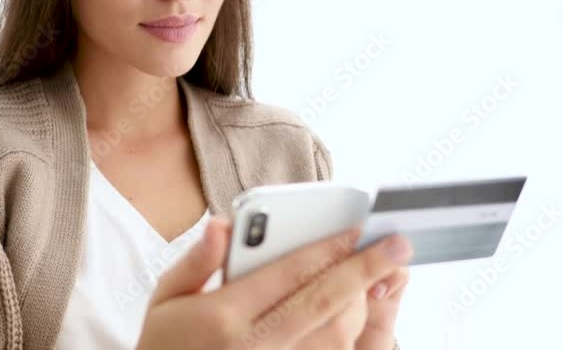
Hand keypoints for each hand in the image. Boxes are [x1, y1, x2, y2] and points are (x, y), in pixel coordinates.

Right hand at [135, 217, 410, 349]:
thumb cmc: (165, 346)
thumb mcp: (165, 299)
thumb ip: (197, 260)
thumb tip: (223, 225)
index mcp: (224, 315)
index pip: (289, 273)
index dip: (328, 247)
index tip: (357, 228)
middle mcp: (255, 346)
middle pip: (324, 302)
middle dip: (365, 269)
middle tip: (398, 246)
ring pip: (336, 335)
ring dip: (360, 303)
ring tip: (373, 277)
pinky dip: (348, 336)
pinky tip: (353, 314)